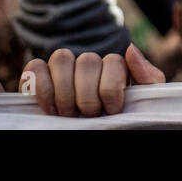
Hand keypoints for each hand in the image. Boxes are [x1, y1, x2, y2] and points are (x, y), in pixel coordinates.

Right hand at [21, 44, 164, 116]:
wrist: (105, 132)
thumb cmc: (122, 120)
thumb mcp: (141, 102)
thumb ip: (147, 77)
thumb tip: (130, 49)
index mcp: (113, 68)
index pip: (113, 60)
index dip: (111, 88)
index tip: (112, 110)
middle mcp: (88, 66)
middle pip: (87, 60)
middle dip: (88, 94)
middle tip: (88, 116)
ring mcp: (62, 71)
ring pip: (61, 57)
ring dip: (65, 92)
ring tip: (68, 115)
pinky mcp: (36, 80)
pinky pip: (34, 68)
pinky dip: (41, 87)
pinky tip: (50, 108)